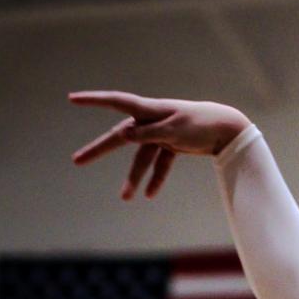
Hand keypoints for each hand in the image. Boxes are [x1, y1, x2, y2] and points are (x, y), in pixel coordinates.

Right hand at [69, 92, 250, 200]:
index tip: (72, 99)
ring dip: (134, 177)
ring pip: (141, 158)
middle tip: (76, 161)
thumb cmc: (200, 123)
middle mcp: (150, 120)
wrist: (226, 129)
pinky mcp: (172, 145)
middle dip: (98, 150)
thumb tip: (125, 134)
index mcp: (148, 109)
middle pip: (120, 137)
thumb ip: (149, 133)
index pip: (114, 101)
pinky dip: (156, 178)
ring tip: (125, 198)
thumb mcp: (174, 128)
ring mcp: (160, 133)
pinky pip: (159, 164)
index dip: (92, 100)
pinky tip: (149, 195)